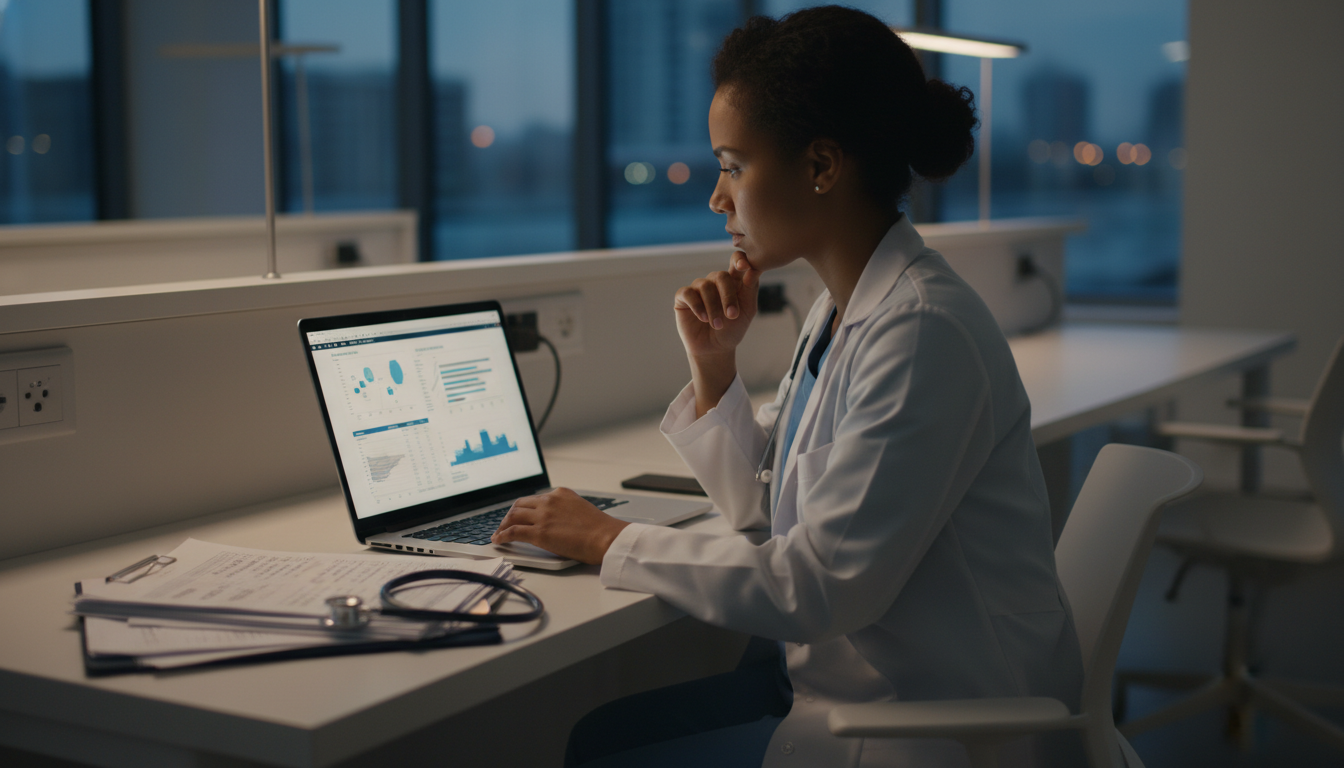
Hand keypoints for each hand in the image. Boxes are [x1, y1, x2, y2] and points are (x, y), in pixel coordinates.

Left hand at [492, 487, 630, 564]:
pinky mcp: (539, 532)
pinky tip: (499, 540)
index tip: (520, 514)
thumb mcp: (580, 509)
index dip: (524, 508)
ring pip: (514, 516)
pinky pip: (514, 532)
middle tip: (506, 524)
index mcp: (561, 494)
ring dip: (504, 524)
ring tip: (500, 533)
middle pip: (520, 504)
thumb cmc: (600, 529)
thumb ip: (565, 510)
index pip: (535, 498)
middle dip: (511, 514)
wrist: (606, 537)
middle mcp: (549, 501)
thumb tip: (555, 521)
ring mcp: (543, 516)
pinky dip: (503, 535)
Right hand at [674, 258, 760, 416]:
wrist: (715, 349)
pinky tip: (703, 318)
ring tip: (717, 325)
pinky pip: (688, 293)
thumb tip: (753, 270)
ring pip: (705, 286)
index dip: (739, 259)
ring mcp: (698, 288)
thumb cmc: (732, 329)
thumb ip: (750, 289)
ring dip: (713, 307)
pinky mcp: (683, 297)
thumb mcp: (747, 311)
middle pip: (721, 275)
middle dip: (728, 296)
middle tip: (732, 315)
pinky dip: (697, 306)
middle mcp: (715, 281)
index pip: (736, 261)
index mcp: (733, 281)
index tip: (743, 266)